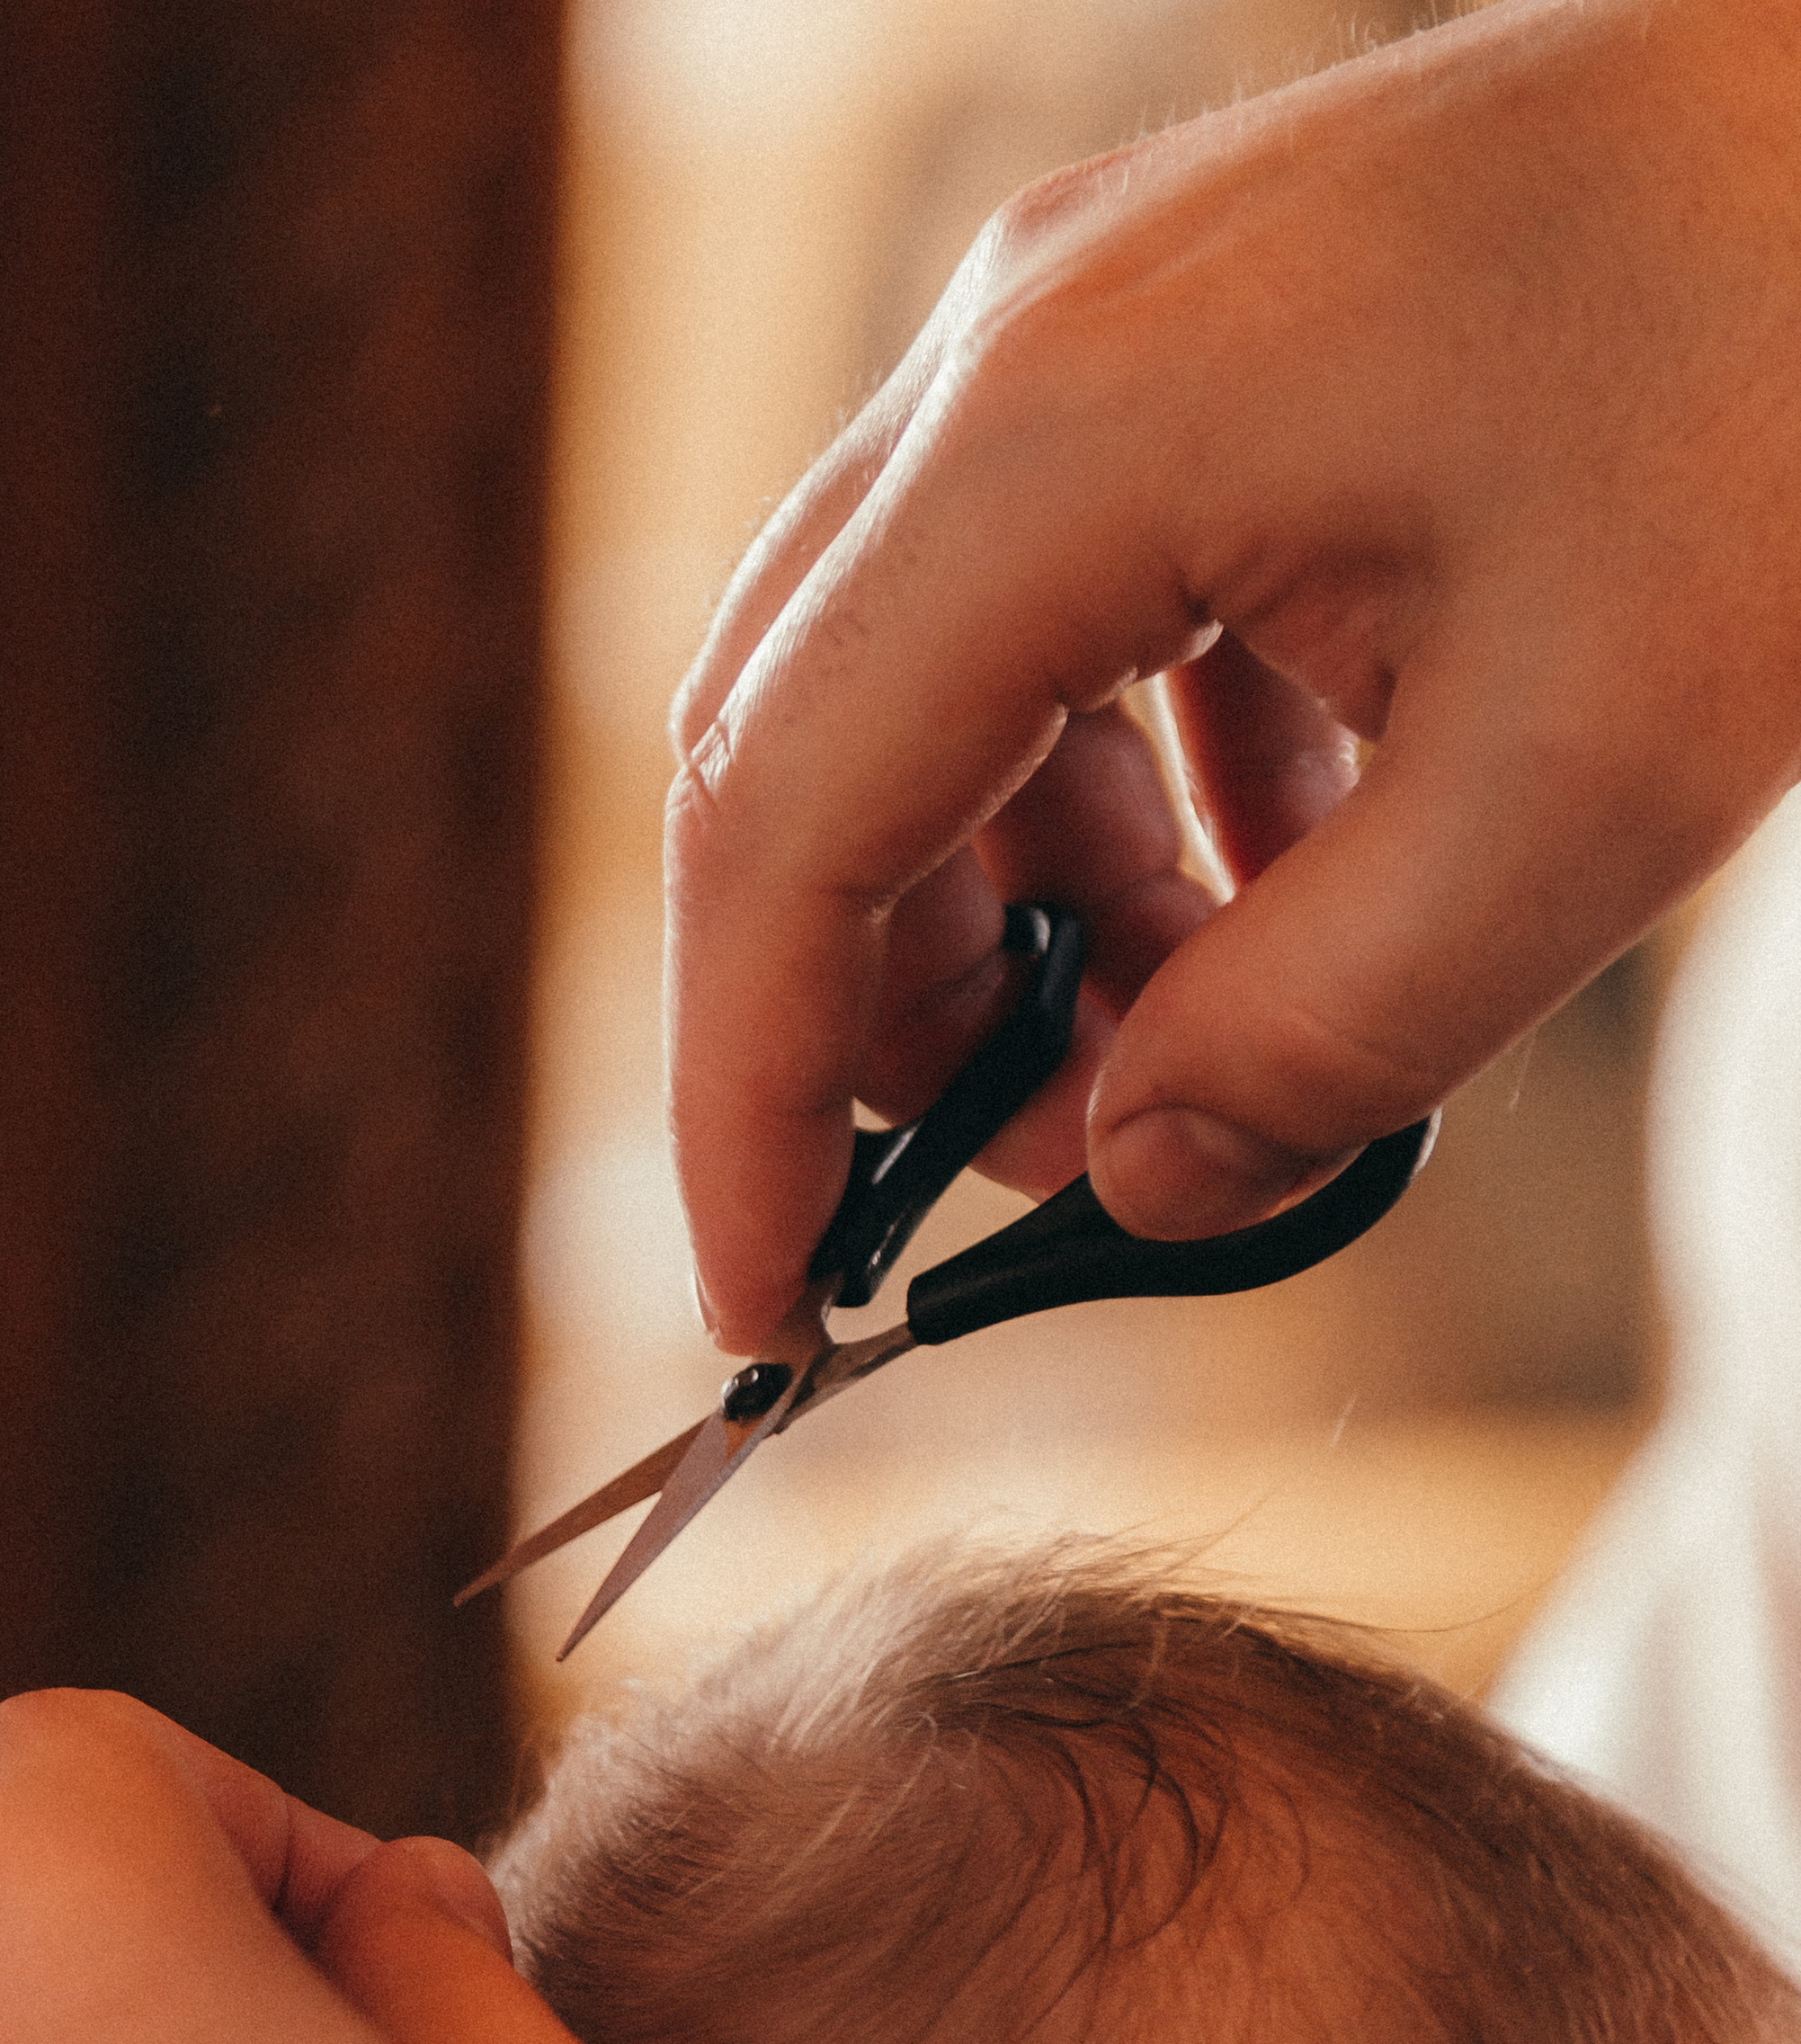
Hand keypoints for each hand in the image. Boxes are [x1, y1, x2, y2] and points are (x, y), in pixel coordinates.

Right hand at [667, 0, 1800, 1344]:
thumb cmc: (1796, 366)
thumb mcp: (1586, 781)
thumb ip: (1327, 1035)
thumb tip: (1144, 1185)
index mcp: (1054, 443)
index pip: (778, 830)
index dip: (748, 1100)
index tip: (771, 1312)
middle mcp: (1012, 358)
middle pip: (807, 762)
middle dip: (883, 1021)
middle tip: (1041, 1182)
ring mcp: (1087, 330)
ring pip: (928, 701)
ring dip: (1024, 919)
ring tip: (1200, 1046)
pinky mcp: (1179, 344)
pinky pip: (1064, 620)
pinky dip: (1131, 801)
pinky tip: (1292, 880)